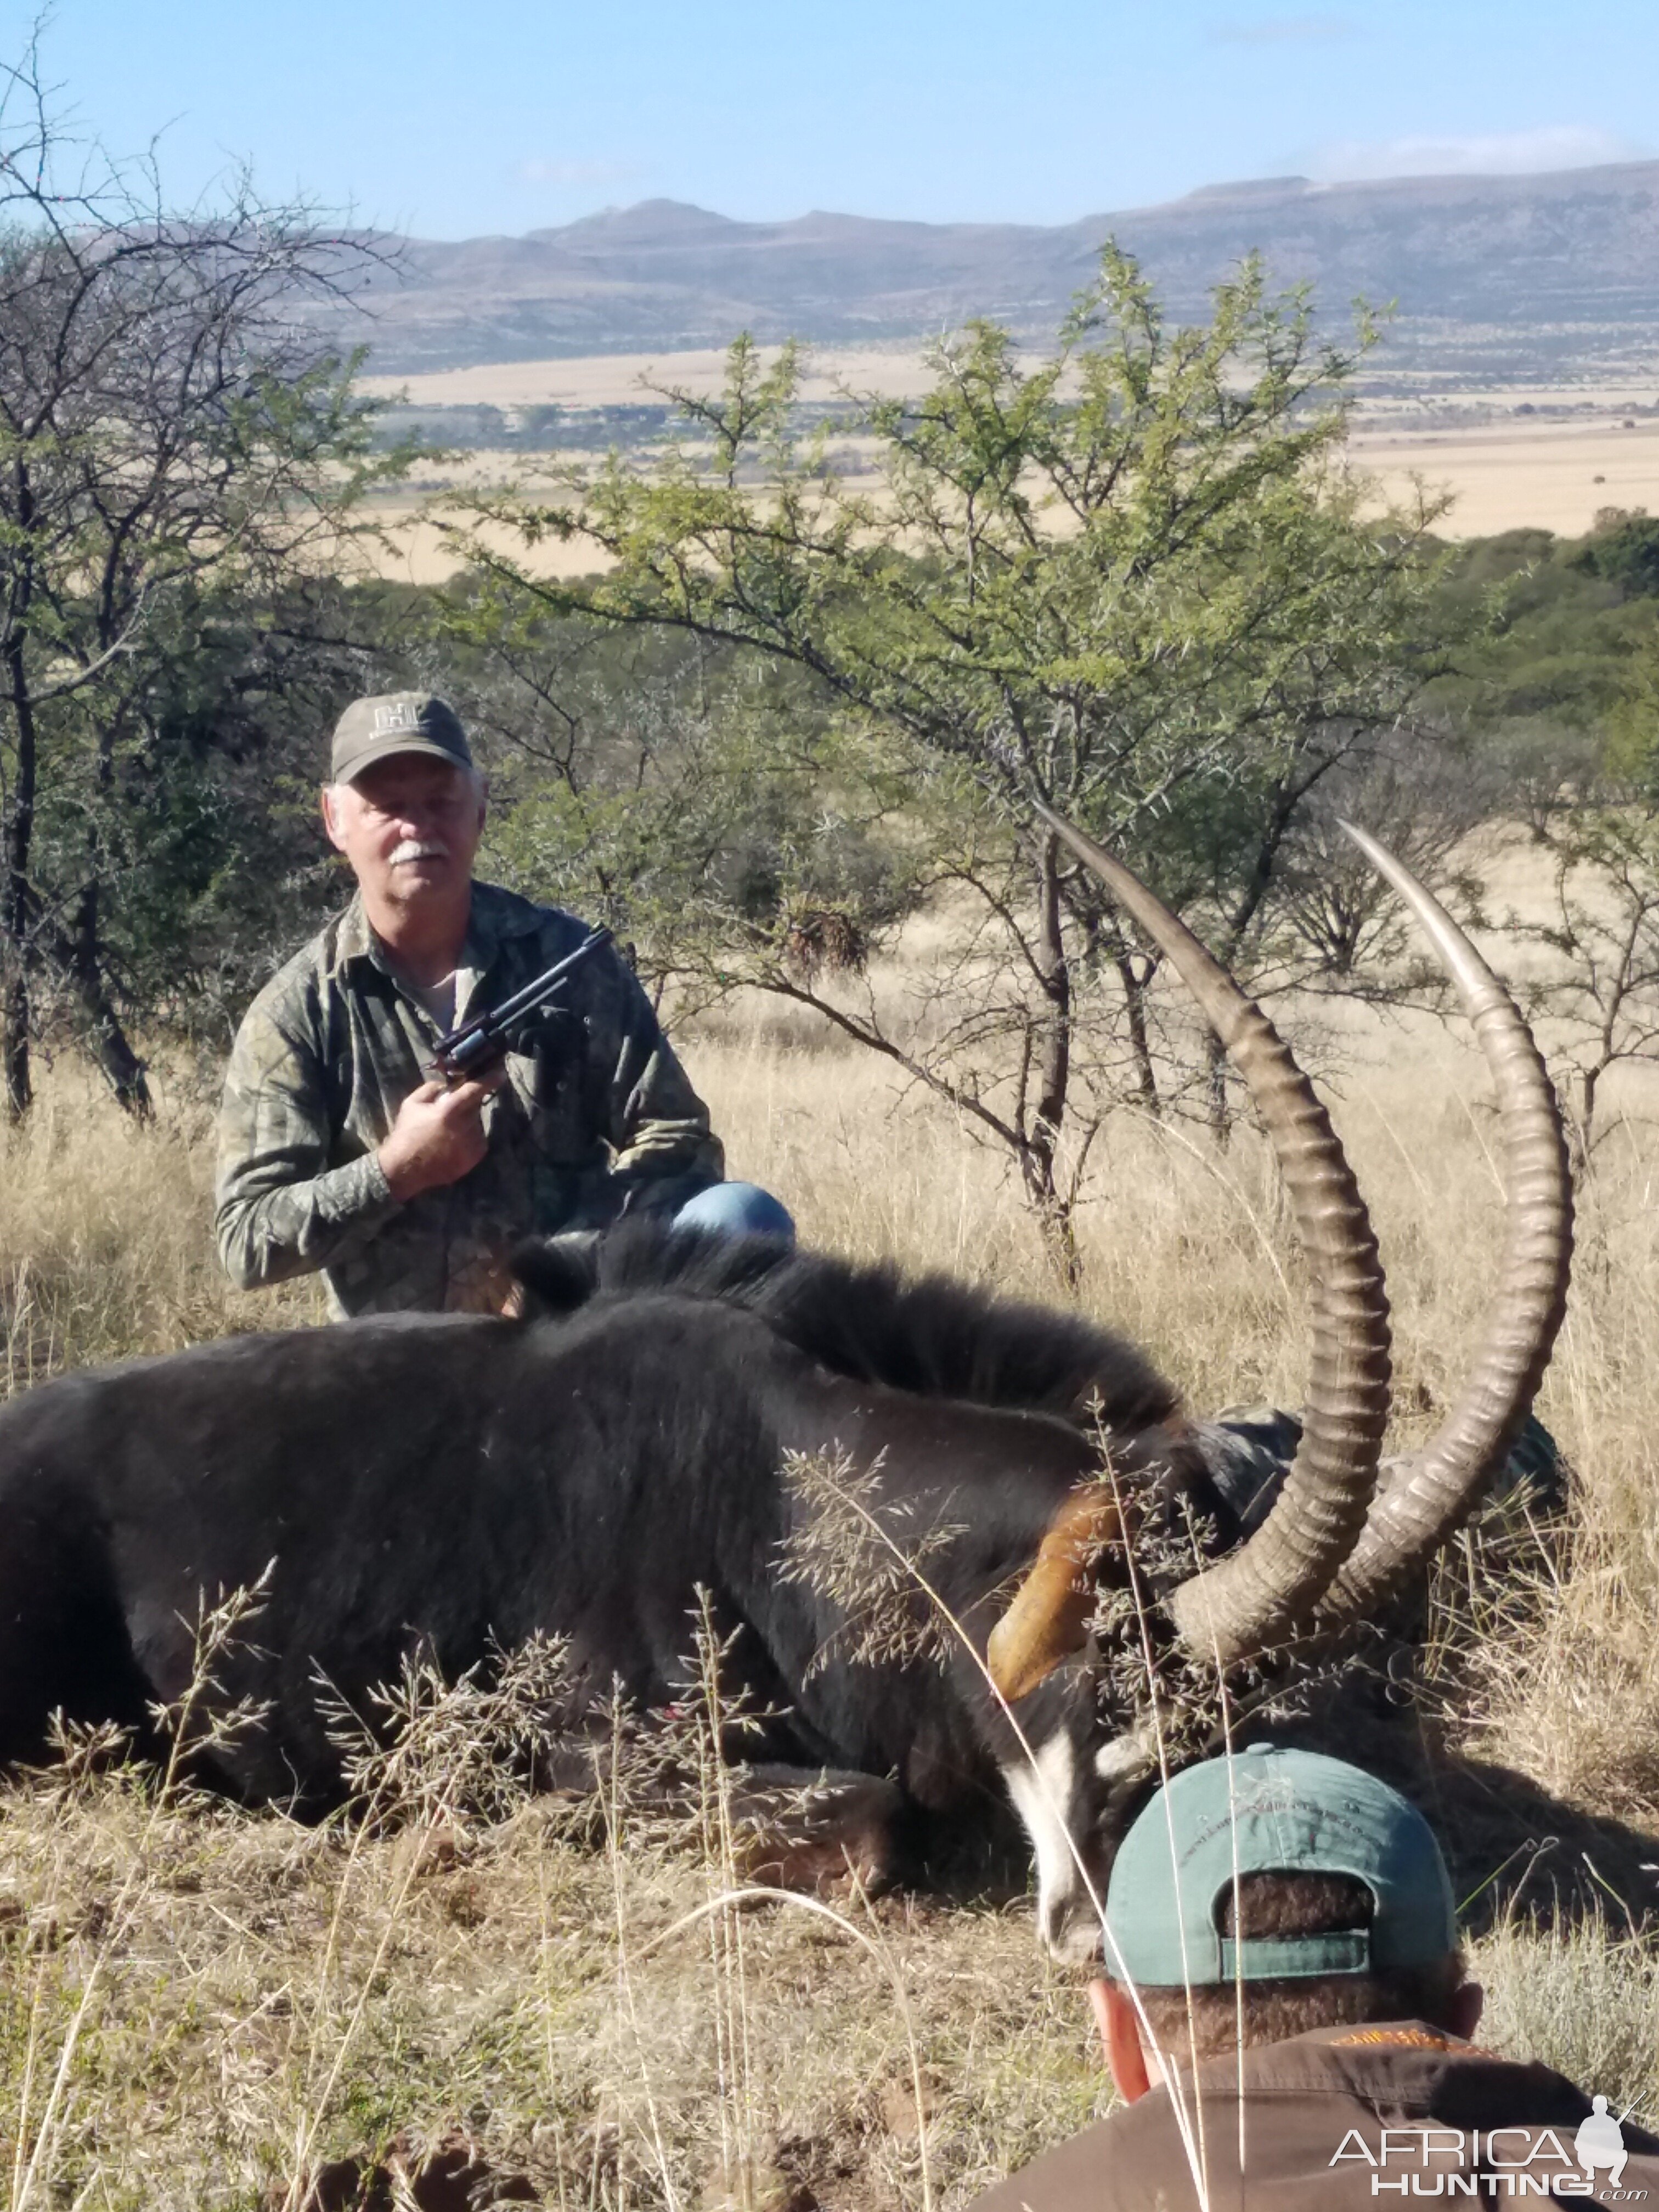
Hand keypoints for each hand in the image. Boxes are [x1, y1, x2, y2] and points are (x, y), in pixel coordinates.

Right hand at [378, 1076, 496, 1201]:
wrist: (406, 1170)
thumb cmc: (407, 1134)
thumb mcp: (411, 1104)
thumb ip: (431, 1088)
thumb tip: (446, 1085)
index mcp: (450, 1110)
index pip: (476, 1089)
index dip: (490, 1078)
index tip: (500, 1072)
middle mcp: (466, 1125)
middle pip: (475, 1107)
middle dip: (466, 1106)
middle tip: (449, 1114)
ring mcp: (472, 1143)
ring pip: (476, 1124)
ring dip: (466, 1123)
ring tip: (446, 1133)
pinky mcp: (475, 1157)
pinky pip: (477, 1140)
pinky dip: (469, 1138)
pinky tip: (451, 1144)